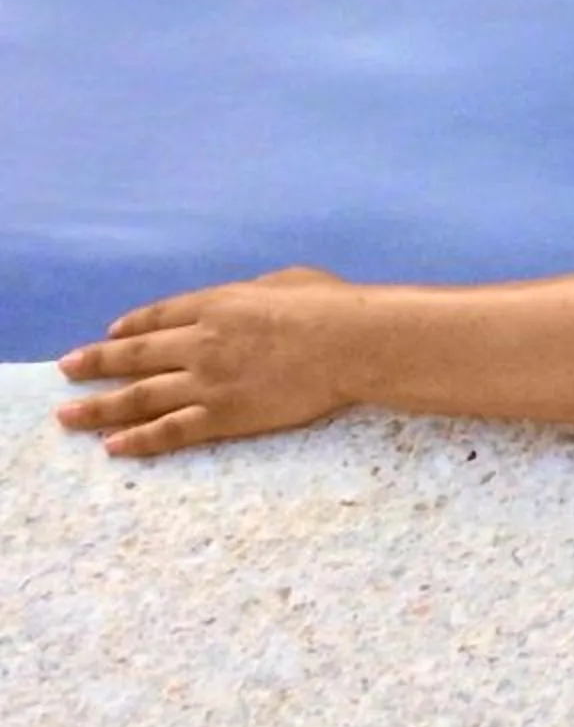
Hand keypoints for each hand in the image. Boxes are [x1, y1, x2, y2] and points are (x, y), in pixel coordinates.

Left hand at [54, 266, 356, 459]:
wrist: (353, 343)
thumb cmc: (333, 305)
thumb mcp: (288, 280)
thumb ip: (254, 293)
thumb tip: (246, 300)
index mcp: (217, 304)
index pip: (159, 317)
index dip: (131, 326)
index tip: (109, 335)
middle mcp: (201, 342)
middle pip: (135, 356)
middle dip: (95, 363)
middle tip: (67, 369)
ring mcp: (209, 381)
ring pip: (140, 397)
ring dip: (99, 407)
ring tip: (68, 416)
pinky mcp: (224, 415)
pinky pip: (171, 431)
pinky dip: (139, 439)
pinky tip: (114, 446)